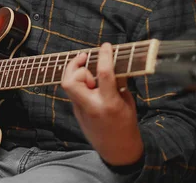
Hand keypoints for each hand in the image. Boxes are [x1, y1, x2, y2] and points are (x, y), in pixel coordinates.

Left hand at [61, 43, 143, 165]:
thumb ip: (118, 84)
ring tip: (90, 75)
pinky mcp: (76, 112)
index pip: (103, 74)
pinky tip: (90, 83)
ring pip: (69, 85)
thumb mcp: (127, 103)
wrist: (117, 150)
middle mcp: (91, 106)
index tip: (106, 46)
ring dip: (77, 74)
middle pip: (71, 80)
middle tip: (85, 58)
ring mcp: (81, 110)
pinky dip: (80, 83)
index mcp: (109, 103)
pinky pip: (74, 91)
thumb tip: (110, 65)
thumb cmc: (126, 125)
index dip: (104, 56)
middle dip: (75, 66)